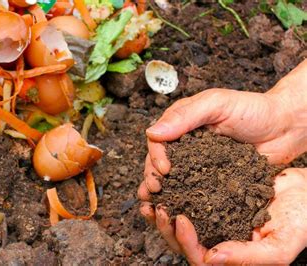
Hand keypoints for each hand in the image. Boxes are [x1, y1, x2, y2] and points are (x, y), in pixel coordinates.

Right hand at [139, 59, 306, 196]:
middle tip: (156, 190)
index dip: (155, 155)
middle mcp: (185, 145)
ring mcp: (197, 164)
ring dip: (163, 193)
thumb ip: (186, 116)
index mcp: (181, 124)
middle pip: (159, 162)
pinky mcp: (211, 180)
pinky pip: (194, 191)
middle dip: (153, 177)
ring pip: (173, 179)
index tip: (164, 169)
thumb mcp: (217, 104)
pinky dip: (183, 201)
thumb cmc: (253, 109)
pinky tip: (177, 212)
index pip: (158, 141)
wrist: (285, 127)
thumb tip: (152, 132)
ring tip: (157, 206)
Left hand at [140, 168, 306, 264]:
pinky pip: (187, 199)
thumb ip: (248, 257)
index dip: (186, 242)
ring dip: (163, 211)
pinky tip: (166, 180)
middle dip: (166, 227)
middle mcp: (218, 240)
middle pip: (182, 242)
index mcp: (231, 256)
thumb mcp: (281, 244)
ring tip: (152, 196)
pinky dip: (174, 192)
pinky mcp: (211, 200)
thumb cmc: (301, 220)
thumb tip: (210, 259)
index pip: (199, 258)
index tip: (180, 218)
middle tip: (159, 207)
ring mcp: (213, 220)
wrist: (306, 191)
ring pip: (180, 223)